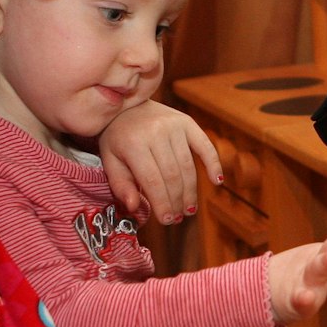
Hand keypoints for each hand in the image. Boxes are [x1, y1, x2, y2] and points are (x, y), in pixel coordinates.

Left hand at [97, 100, 221, 225]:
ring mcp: (173, 125)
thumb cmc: (117, 138)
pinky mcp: (187, 122)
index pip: (152, 180)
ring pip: (187, 165)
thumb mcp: (110, 160)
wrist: (126, 105)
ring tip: (189, 208)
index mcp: (133, 143)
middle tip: (179, 217)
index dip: (162, 203)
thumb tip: (134, 207)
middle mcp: (155, 132)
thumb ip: (120, 185)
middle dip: (177, 200)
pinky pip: (204, 145)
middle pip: (172, 175)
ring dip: (191, 191)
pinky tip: (217, 181)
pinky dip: (213, 163)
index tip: (167, 220)